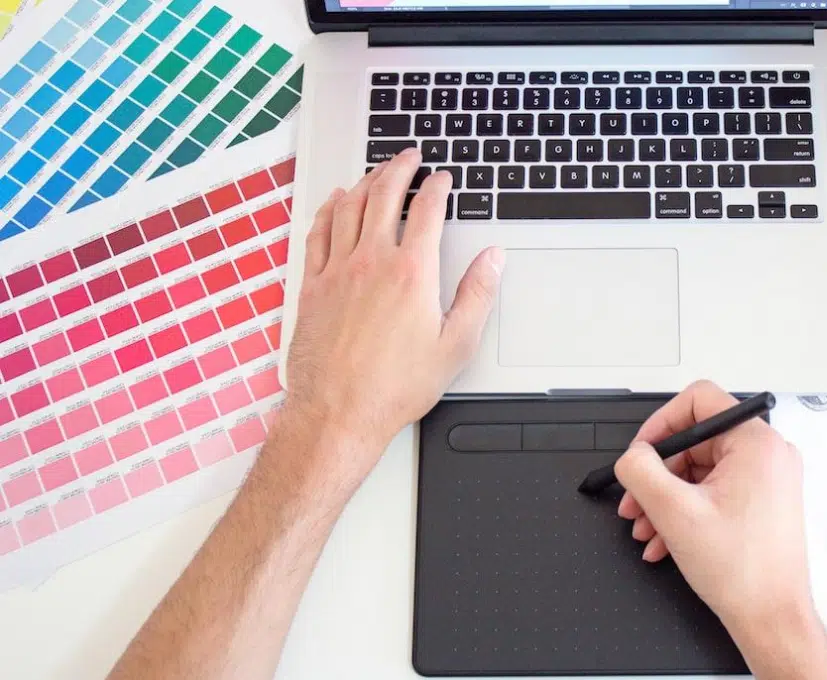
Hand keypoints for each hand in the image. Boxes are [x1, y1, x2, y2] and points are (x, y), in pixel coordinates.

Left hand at [277, 149, 504, 496]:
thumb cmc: (395, 387)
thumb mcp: (455, 345)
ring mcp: (338, 271)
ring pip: (349, 207)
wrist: (338, 412)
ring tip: (377, 171)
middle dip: (399, 168)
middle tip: (410, 156)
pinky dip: (329, 209)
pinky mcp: (313, 286)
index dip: (437, 187)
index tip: (442, 178)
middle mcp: (372, 262)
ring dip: (366, 181)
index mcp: (412, 273)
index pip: (426, 211)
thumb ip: (477, 295)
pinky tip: (335, 201)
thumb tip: (492, 259)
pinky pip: (318, 233)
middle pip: (384, 195)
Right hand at [614, 381, 826, 678]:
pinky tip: (664, 539)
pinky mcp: (762, 501)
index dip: (661, 423)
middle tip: (635, 500)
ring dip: (665, 497)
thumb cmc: (744, 572)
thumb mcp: (674, 512)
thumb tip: (632, 456)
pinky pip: (713, 491)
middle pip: (695, 441)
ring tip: (645, 526)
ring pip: (699, 471)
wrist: (772, 619)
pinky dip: (684, 510)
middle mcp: (768, 455)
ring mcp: (767, 479)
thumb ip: (642, 471)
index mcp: (757, 443)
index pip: (700, 400)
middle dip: (658, 474)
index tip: (641, 452)